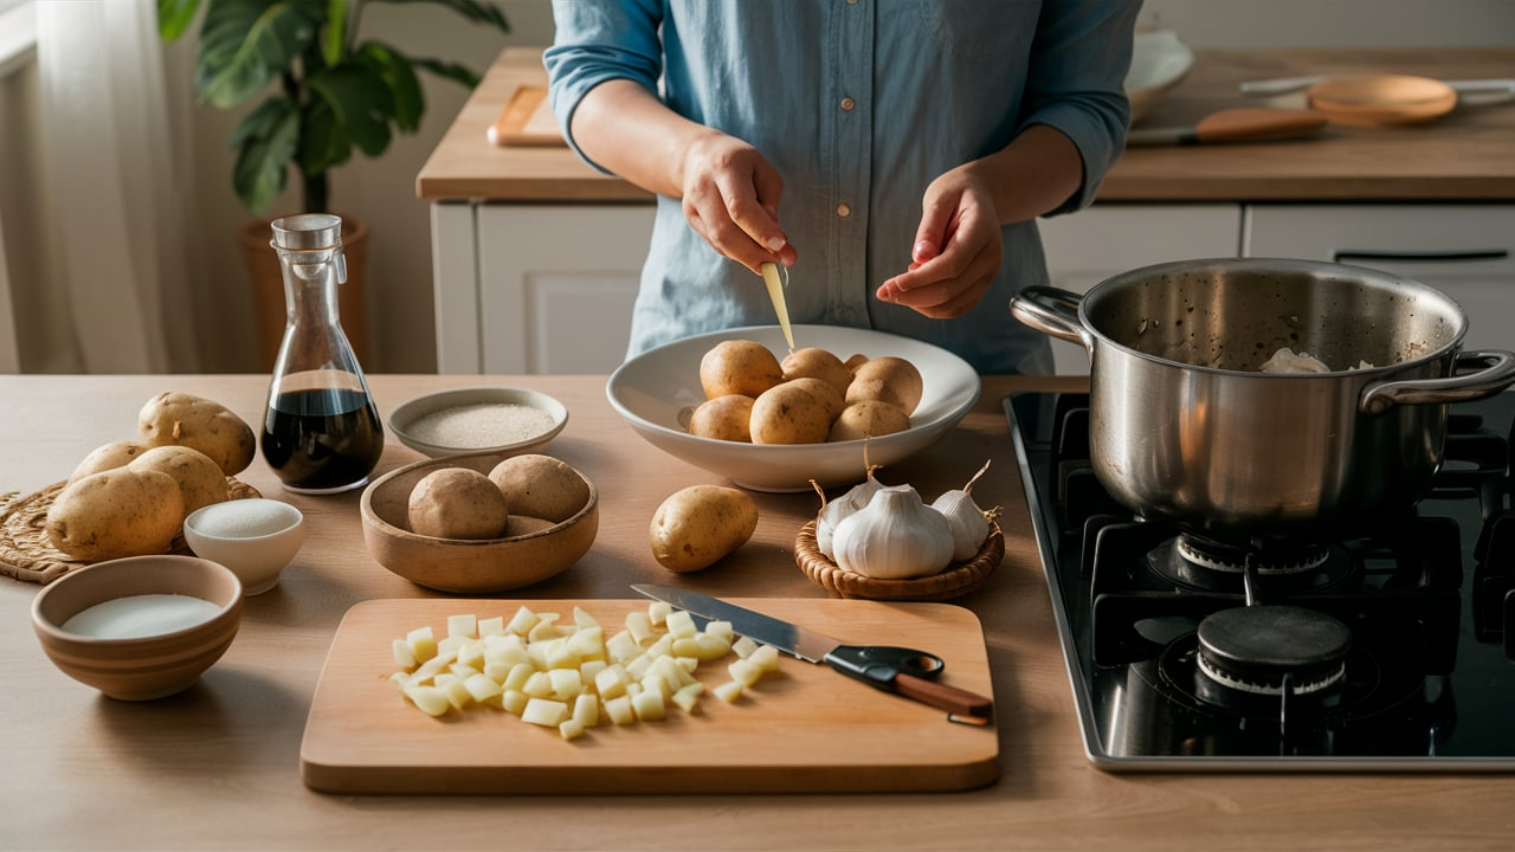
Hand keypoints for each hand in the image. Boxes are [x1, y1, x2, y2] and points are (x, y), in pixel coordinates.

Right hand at [678, 132, 797, 273]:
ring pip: (719, 242)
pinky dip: (737, 253)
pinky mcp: (691, 219)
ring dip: (747, 258)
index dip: (761, 230)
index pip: (740, 206)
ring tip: (770, 263)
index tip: (782, 245)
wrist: (698, 155)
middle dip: (755, 253)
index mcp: (726, 168)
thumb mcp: (763, 170)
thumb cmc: (739, 163)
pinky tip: (753, 253)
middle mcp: (704, 186)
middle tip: (781, 262)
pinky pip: (716, 244)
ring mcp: (693, 205)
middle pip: (725, 231)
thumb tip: (771, 238)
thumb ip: (770, 201)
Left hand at [875, 165, 1001, 317]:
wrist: (977, 196)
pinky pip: (957, 307)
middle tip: (883, 292)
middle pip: (951, 289)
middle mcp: (990, 256)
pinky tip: (915, 293)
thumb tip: (919, 257)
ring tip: (898, 289)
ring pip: (953, 304)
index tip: (892, 284)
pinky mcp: (981, 284)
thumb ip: (930, 228)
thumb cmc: (956, 194)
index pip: (951, 264)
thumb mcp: (939, 199)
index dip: (920, 279)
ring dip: (920, 305)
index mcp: (982, 230)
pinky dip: (933, 308)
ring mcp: (988, 273)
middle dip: (912, 296)